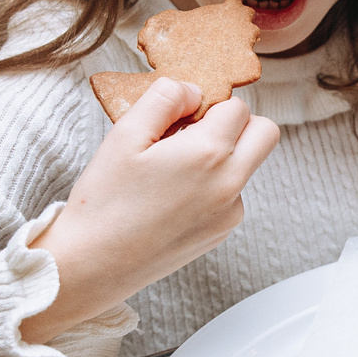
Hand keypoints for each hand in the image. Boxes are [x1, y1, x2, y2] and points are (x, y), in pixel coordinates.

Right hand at [21, 79, 278, 343]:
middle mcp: (229, 184)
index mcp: (209, 153)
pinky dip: (210, 187)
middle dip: (236, 124)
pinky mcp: (220, 233)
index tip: (180, 116)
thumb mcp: (125, 134)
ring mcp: (229, 213)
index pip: (238, 106)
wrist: (92, 265)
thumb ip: (164, 98)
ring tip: (169, 171)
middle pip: (265, 134)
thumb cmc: (104, 201)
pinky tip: (169, 198)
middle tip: (192, 132)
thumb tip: (193, 91)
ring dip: (221, 157)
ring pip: (246, 166)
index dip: (208, 103)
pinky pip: (230, 195)